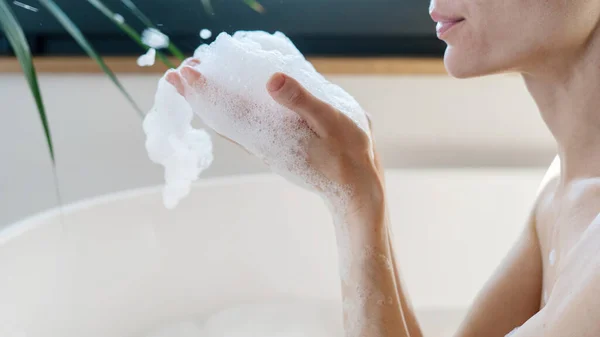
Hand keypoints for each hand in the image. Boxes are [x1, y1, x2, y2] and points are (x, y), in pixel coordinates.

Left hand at [166, 58, 383, 212]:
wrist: (354, 187)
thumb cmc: (346, 154)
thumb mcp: (329, 121)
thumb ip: (301, 102)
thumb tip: (271, 80)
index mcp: (269, 136)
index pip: (226, 111)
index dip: (203, 91)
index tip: (184, 72)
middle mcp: (261, 143)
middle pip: (221, 116)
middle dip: (201, 93)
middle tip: (184, 68)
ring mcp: (268, 145)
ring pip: (231, 122)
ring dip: (212, 101)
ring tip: (197, 81)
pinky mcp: (277, 146)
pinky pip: (246, 127)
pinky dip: (231, 112)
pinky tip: (230, 104)